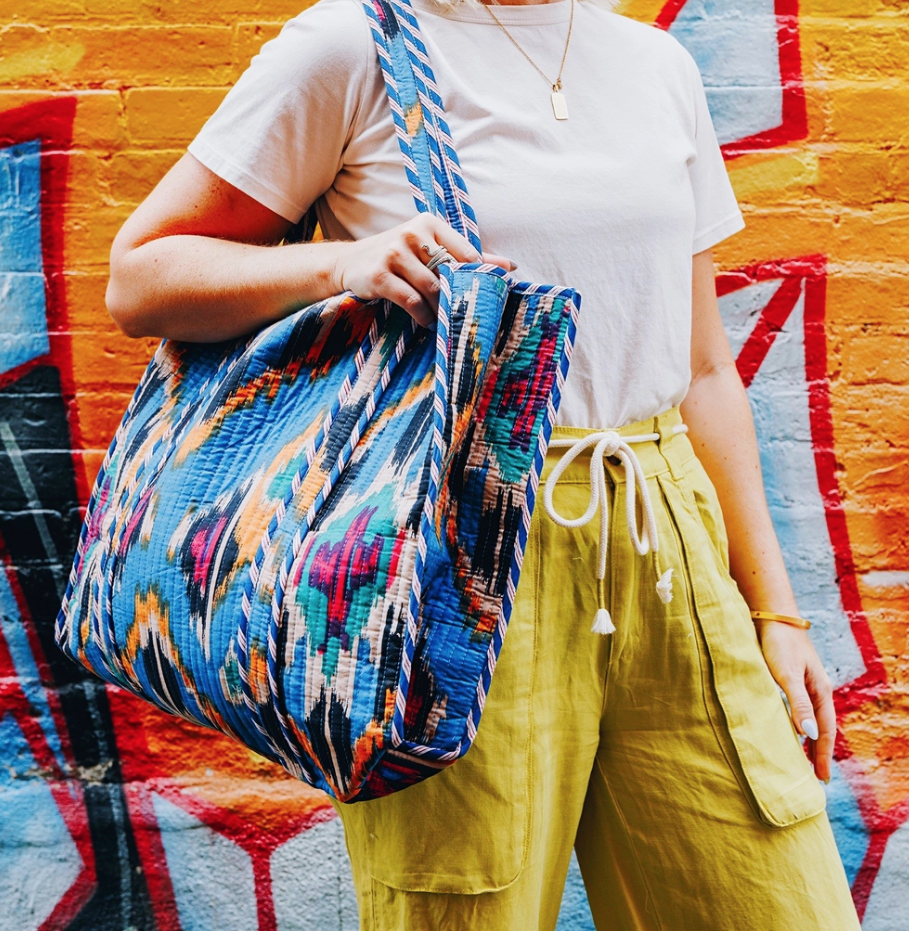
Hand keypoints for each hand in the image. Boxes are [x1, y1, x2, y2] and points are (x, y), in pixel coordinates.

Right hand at [328, 214, 514, 326]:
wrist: (349, 262)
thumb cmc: (398, 257)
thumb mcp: (429, 249)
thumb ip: (466, 256)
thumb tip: (510, 266)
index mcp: (430, 223)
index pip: (466, 252)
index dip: (476, 277)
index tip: (478, 295)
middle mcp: (412, 234)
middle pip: (449, 273)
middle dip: (457, 296)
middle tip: (462, 313)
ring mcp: (394, 253)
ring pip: (432, 289)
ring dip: (440, 309)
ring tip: (443, 319)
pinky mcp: (380, 276)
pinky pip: (412, 301)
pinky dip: (423, 315)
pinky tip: (426, 321)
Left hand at [756, 621, 834, 781]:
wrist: (772, 616)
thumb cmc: (779, 644)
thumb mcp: (788, 674)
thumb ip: (798, 703)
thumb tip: (809, 735)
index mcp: (821, 691)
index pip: (825, 730)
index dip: (823, 754)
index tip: (822, 778)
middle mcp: (817, 689)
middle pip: (821, 727)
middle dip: (820, 752)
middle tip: (818, 777)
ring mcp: (806, 684)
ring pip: (811, 719)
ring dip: (810, 741)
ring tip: (806, 760)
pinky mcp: (792, 678)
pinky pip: (800, 709)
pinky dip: (799, 725)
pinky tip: (791, 731)